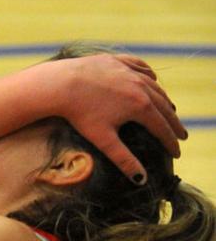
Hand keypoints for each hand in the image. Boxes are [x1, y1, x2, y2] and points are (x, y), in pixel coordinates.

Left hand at [44, 53, 186, 182]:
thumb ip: (123, 159)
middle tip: (181, 135)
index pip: (162, 128)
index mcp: (140, 106)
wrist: (59, 85)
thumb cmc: (80, 114)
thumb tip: (141, 179)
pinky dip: (149, 75)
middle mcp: (141, 86)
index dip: (171, 142)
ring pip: (154, 86)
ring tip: (170, 110)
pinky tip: (152, 80)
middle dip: (174, 123)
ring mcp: (129, 71)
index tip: (177, 153)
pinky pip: (139, 67)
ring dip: (164, 99)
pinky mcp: (116, 61)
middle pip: (164, 107)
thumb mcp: (103, 139)